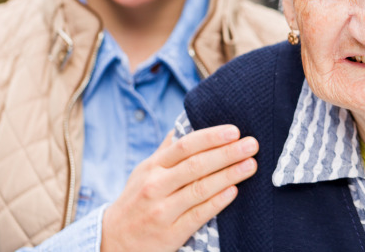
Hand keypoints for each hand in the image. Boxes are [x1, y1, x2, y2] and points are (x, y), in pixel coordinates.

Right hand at [101, 124, 257, 251]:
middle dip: (227, 153)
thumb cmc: (136, 201)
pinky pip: (198, 215)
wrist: (112, 242)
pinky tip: (234, 191)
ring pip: (199, 189)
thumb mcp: (143, 172)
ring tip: (250, 165)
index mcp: (152, 167)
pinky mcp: (170, 234)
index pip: (184, 146)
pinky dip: (217, 202)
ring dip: (229, 175)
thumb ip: (166, 151)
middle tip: (252, 144)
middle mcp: (155, 186)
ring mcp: (162, 211)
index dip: (211, 137)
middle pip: (196, 165)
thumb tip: (186, 124)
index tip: (234, 130)